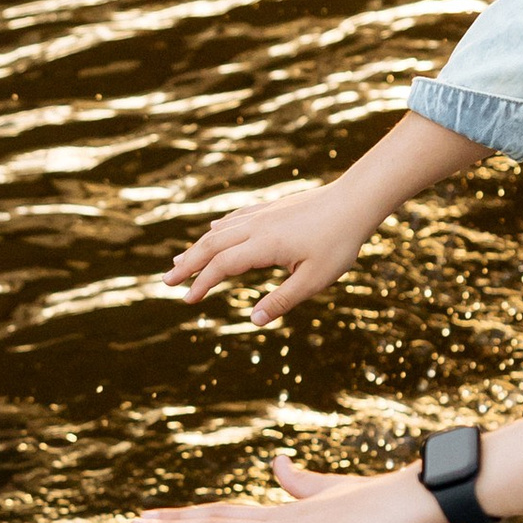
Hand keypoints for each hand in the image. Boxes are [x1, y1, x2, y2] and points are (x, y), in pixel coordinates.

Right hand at [159, 186, 366, 324]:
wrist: (355, 201)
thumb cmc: (338, 243)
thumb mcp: (313, 280)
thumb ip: (282, 301)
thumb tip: (252, 321)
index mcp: (263, 246)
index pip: (222, 266)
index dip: (202, 283)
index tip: (188, 300)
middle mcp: (256, 227)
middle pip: (211, 245)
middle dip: (188, 264)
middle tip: (167, 281)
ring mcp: (263, 215)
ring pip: (221, 231)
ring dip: (198, 247)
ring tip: (182, 261)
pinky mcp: (272, 208)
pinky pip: (236, 218)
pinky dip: (219, 229)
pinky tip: (212, 231)